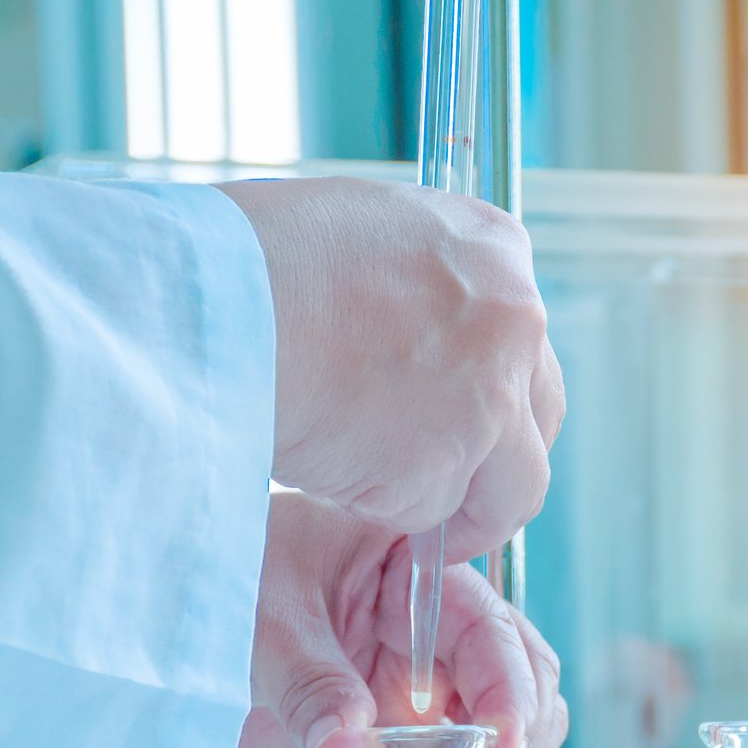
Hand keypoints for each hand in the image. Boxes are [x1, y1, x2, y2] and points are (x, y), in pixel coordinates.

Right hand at [216, 177, 564, 559]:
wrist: (209, 303)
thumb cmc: (247, 263)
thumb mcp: (359, 236)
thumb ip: (413, 287)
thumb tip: (415, 342)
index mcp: (494, 248)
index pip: (524, 342)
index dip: (493, 395)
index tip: (462, 425)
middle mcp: (513, 319)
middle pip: (539, 419)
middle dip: (497, 463)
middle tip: (449, 491)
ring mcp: (490, 396)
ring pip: (507, 488)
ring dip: (450, 505)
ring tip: (373, 491)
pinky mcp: (449, 465)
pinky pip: (424, 512)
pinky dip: (378, 505)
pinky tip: (325, 466)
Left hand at [241, 490, 566, 747]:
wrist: (169, 615)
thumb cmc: (220, 577)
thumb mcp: (262, 621)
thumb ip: (309, 683)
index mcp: (416, 567)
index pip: (492, 632)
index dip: (510, 697)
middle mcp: (432, 621)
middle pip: (523, 676)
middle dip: (516, 737)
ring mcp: (417, 673)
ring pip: (500, 722)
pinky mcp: (392, 723)